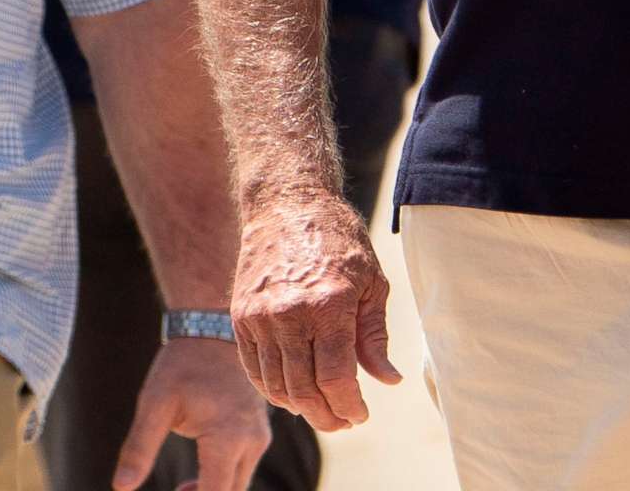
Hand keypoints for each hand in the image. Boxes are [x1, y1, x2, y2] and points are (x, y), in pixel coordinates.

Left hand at [115, 339, 270, 490]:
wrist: (215, 332)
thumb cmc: (183, 367)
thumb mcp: (154, 404)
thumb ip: (138, 449)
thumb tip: (121, 487)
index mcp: (227, 437)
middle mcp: (252, 440)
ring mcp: (259, 435)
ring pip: (240, 483)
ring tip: (182, 487)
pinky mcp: (259, 430)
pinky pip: (244, 467)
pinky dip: (224, 478)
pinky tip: (199, 472)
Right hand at [230, 190, 400, 432]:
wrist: (287, 205)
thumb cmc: (339, 240)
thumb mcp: (373, 282)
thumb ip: (374, 336)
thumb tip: (388, 381)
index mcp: (330, 303)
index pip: (336, 375)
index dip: (348, 404)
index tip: (360, 416)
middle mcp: (291, 313)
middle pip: (304, 387)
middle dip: (325, 415)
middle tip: (342, 423)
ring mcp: (261, 317)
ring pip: (276, 384)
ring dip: (299, 407)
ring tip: (320, 411)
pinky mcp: (241, 317)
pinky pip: (254, 369)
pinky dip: (272, 389)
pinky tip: (291, 394)